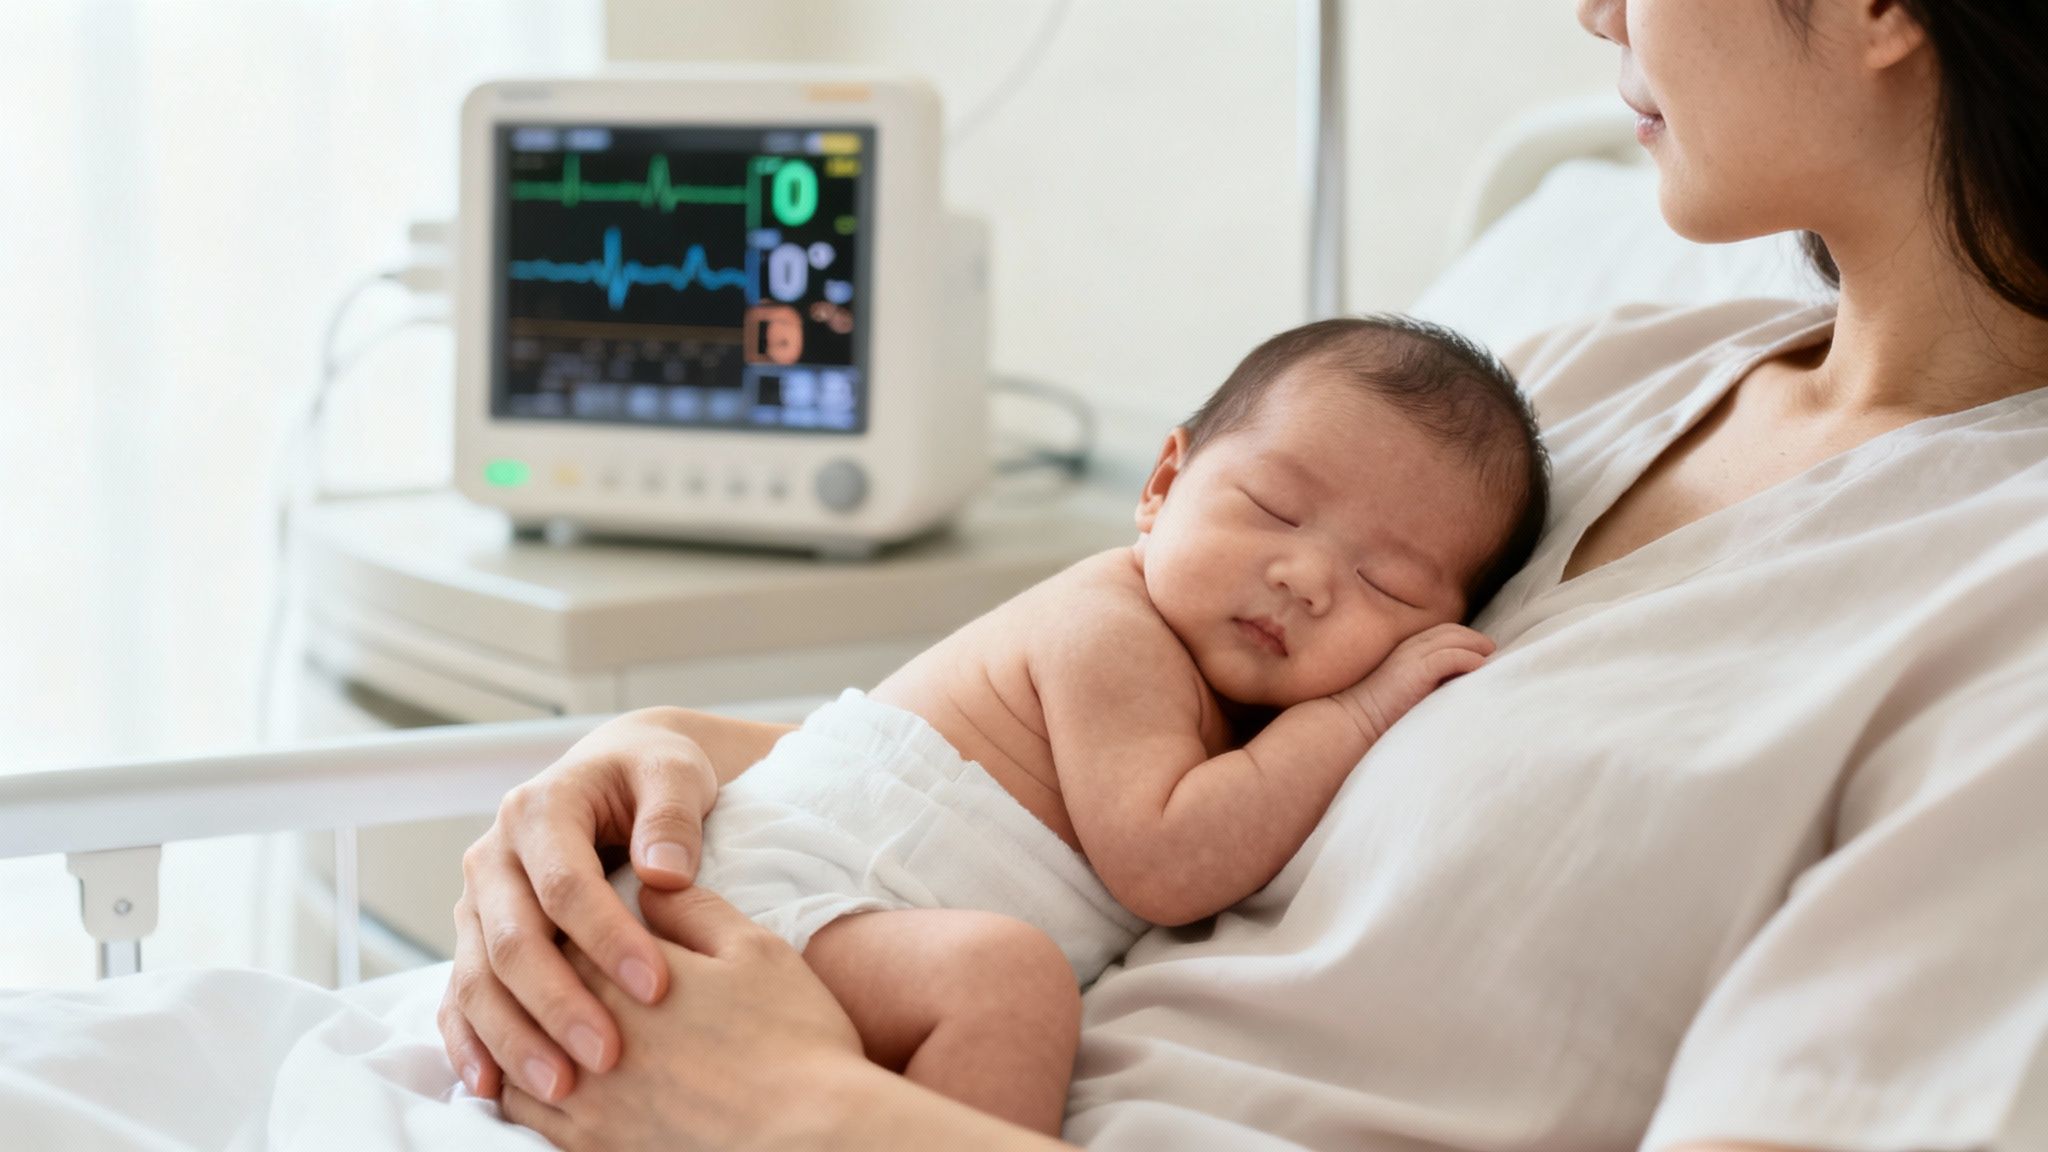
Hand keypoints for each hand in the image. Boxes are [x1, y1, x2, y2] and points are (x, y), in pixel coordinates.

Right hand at [438, 715, 720, 1103]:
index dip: (608, 938)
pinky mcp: (475, 939)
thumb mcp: (673, 773)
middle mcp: (494, 858)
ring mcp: (478, 903)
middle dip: (558, 1004)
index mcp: (539, 811)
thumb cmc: (651, 776)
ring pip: (478, 978)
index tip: (658, 986)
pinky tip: (493, 1087)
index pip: (565, 885)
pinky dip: (471, 1042)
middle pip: (512, 941)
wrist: (616, 774)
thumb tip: (662, 874)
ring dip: (515, 1037)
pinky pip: (459, 996)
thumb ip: (671, 815)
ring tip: (564, 1086)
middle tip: (609, 1054)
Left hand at [500, 886, 866, 1151]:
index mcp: (614, 973)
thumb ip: (689, 910)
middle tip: (570, 965)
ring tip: (559, 1025)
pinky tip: (558, 1082)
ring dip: (526, 1034)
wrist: (812, 1136)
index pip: (555, 929)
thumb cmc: (792, 1036)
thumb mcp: (754, 949)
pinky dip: (527, 1092)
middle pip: (526, 990)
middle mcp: (582, 1035)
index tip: (586, 912)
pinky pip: (525, 1117)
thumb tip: (645, 886)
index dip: (568, 918)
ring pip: (516, 1056)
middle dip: (540, 974)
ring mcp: (583, 1100)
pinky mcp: (592, 1148)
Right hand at [1333, 623, 1494, 740]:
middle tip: (1492, 650)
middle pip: (1450, 630)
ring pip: (1453, 638)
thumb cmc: (1381, 713)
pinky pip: (1450, 656)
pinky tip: (1479, 666)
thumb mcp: (1409, 689)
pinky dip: (1468, 658)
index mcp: (1407, 649)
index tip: (1481, 650)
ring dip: (1476, 645)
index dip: (1464, 638)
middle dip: (1474, 638)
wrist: (1355, 721)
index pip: (1442, 632)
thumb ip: (1430, 681)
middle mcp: (1410, 646)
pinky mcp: (1416, 670)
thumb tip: (1459, 683)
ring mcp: (1412, 656)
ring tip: (1491, 656)